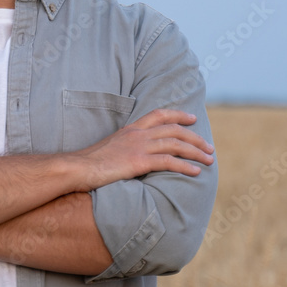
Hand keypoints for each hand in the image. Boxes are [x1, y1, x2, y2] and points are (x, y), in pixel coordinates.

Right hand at [76, 108, 214, 190]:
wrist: (78, 167)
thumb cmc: (89, 162)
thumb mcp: (110, 148)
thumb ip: (124, 147)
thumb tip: (132, 155)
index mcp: (131, 129)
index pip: (159, 115)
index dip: (178, 115)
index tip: (192, 119)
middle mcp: (137, 134)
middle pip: (174, 129)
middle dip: (195, 137)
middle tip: (209, 146)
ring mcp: (139, 147)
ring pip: (176, 144)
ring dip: (196, 151)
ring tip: (209, 159)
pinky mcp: (139, 162)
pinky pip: (168, 162)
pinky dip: (185, 166)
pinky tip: (195, 171)